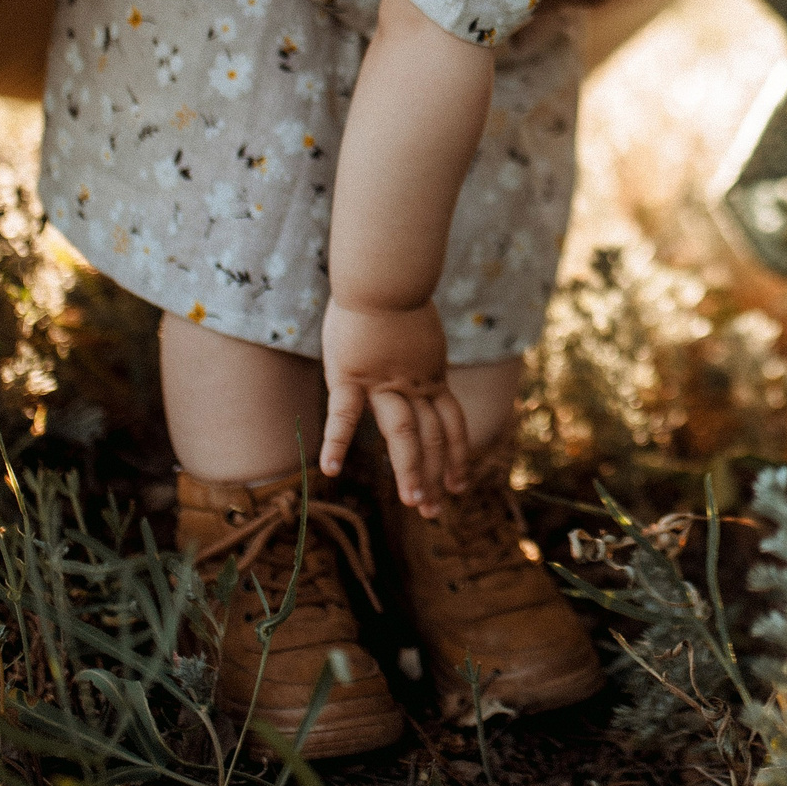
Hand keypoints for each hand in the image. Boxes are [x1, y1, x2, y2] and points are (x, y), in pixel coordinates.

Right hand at [319, 298, 469, 515]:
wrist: (384, 272)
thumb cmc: (395, 293)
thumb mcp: (418, 331)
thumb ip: (417, 353)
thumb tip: (415, 355)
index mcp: (431, 375)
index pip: (450, 424)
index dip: (456, 457)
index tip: (459, 486)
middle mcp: (414, 383)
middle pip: (431, 436)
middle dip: (435, 476)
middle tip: (434, 513)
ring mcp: (383, 380)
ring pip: (401, 432)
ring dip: (410, 470)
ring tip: (412, 504)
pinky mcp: (351, 373)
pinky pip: (343, 413)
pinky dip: (336, 441)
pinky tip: (328, 470)